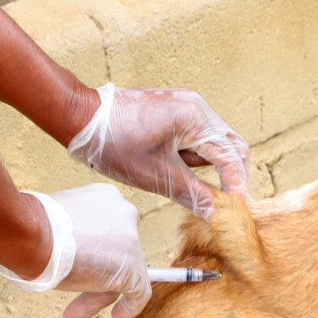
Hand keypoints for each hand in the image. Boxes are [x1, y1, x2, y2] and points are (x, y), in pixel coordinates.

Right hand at [0, 184, 150, 317]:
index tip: (81, 264)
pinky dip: (131, 306)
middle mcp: (124, 214)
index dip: (94, 252)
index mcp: (105, 197)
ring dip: (99, 295)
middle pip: (115, 252)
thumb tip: (67, 252)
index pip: (107, 231)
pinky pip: (139, 292)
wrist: (30, 234)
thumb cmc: (29, 227)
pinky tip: (118, 316)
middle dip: (95, 274)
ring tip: (73, 316)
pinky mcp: (132, 267)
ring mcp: (131, 241)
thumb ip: (71, 233)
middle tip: (72, 287)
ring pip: (123, 273)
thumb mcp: (53, 222)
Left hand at [67, 84, 249, 219]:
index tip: (236, 208)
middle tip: (225, 201)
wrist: (81, 117)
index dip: (236, 184)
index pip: (230, 156)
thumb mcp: (157, 176)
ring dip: (211, 164)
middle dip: (231, 174)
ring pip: (216, 140)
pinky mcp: (177, 108)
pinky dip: (197, 153)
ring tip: (184, 178)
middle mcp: (198, 105)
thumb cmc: (114, 144)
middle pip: (232, 144)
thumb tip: (217, 213)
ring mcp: (188, 103)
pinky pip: (200, 133)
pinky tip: (177, 164)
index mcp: (195, 118)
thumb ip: (194, 194)